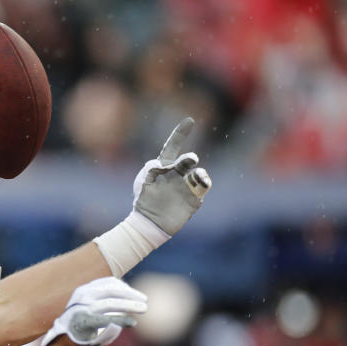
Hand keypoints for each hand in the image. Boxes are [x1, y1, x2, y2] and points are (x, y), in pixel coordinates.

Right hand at [40, 277, 147, 345]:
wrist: (60, 344)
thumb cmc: (79, 326)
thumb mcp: (88, 309)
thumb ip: (103, 301)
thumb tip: (128, 296)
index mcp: (84, 290)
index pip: (109, 282)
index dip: (125, 287)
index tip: (135, 294)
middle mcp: (82, 296)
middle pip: (112, 290)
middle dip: (131, 294)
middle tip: (145, 300)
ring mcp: (82, 308)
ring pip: (111, 303)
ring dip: (130, 305)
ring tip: (144, 308)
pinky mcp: (84, 322)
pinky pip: (107, 319)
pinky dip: (122, 320)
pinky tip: (132, 323)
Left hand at [132, 117, 211, 236]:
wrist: (150, 223)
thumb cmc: (144, 200)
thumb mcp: (143, 181)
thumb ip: (151, 168)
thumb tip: (162, 163)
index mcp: (165, 166)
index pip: (173, 146)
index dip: (180, 133)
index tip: (190, 121)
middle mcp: (178, 173)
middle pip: (187, 161)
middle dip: (188, 159)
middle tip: (190, 160)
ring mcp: (187, 185)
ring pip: (199, 173)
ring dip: (198, 174)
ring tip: (195, 177)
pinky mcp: (194, 198)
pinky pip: (203, 187)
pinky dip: (204, 183)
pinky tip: (199, 185)